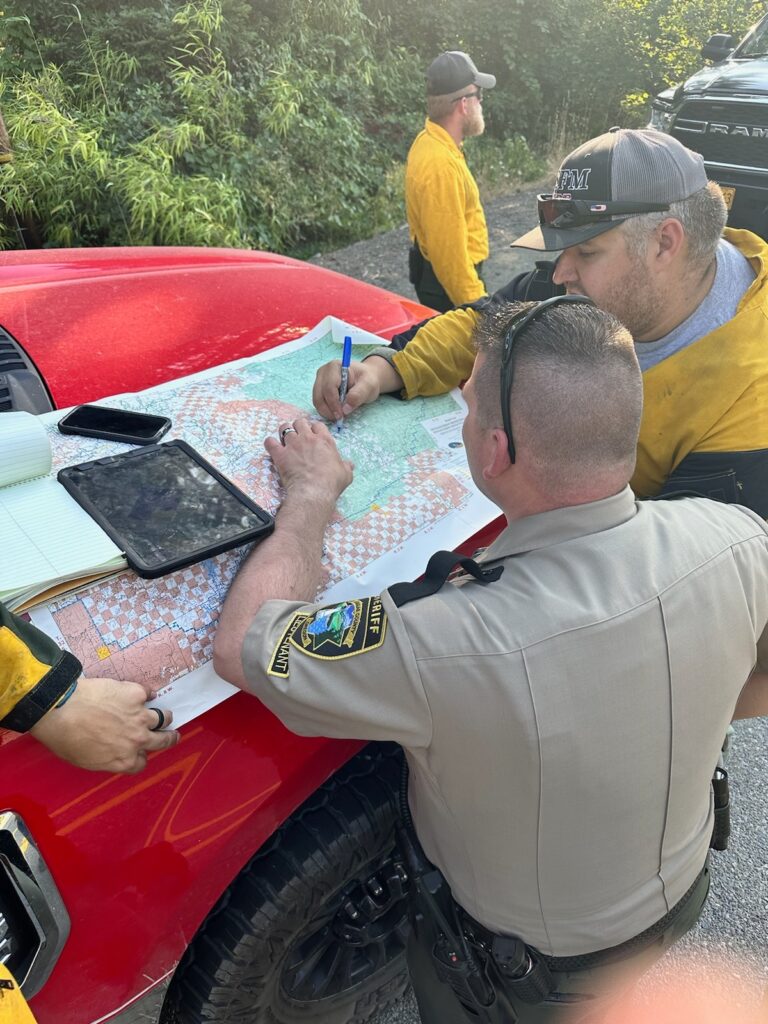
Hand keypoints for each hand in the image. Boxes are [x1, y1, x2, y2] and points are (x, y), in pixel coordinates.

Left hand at [29, 676, 178, 773]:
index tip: (140, 752)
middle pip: (163, 740)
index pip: (142, 763)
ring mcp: (139, 716)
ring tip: (163, 714)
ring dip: (162, 717)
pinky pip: (148, 693)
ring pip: (163, 717)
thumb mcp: (87, 761)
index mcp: (124, 760)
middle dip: (169, 738)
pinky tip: (145, 693)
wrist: (62, 710)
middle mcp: (137, 740)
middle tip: (173, 735)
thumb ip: (107, 759)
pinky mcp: (136, 694)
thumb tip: (112, 753)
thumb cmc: (66, 738)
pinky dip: (147, 694)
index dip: (141, 757)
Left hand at [266, 417, 352, 505]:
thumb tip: (350, 464)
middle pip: (300, 422)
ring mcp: (292, 445)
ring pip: (284, 427)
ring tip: (284, 438)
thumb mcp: (346, 474)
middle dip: (299, 426)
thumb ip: (346, 466)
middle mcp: (308, 438)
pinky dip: (270, 443)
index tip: (314, 435)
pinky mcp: (280, 454)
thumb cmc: (331, 483)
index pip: (318, 425)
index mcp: (324, 440)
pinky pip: (270, 442)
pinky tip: (272, 447)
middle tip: (298, 436)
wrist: (314, 492)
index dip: (315, 429)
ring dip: (284, 431)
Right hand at [312, 358, 392, 419]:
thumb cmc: (367, 380)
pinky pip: (318, 403)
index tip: (342, 415)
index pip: (329, 387)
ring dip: (326, 412)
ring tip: (339, 416)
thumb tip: (345, 409)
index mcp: (335, 367)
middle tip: (340, 419)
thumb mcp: (369, 386)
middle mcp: (323, 372)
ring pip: (317, 401)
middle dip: (328, 410)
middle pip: (319, 395)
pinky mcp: (319, 389)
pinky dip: (326, 410)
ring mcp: (319, 381)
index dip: (334, 403)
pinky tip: (336, 413)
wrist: (365, 380)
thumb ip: (358, 395)